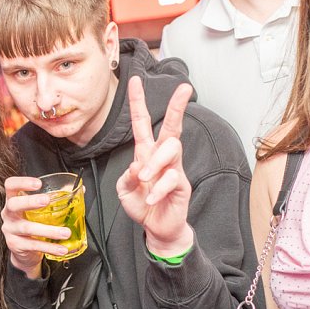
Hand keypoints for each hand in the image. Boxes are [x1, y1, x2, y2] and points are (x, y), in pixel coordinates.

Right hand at [0, 176, 72, 277]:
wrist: (23, 250)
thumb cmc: (31, 223)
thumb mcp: (39, 209)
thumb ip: (57, 198)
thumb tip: (81, 190)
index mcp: (13, 200)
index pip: (11, 185)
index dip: (22, 182)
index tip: (38, 183)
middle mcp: (9, 214)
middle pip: (13, 204)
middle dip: (30, 201)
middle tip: (47, 200)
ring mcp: (11, 230)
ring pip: (27, 228)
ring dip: (49, 230)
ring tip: (65, 232)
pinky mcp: (16, 245)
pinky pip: (34, 245)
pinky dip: (49, 247)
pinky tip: (61, 248)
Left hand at [115, 76, 193, 256]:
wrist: (156, 228)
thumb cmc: (141, 204)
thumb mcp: (124, 189)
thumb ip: (127, 176)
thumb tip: (138, 166)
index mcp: (146, 153)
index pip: (142, 123)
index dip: (138, 102)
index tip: (135, 80)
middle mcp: (162, 157)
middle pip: (171, 127)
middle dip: (177, 107)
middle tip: (185, 89)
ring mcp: (174, 170)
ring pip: (173, 149)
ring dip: (156, 162)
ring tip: (145, 178)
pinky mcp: (181, 186)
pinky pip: (173, 178)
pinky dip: (158, 190)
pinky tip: (150, 200)